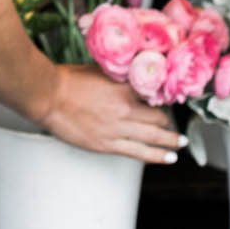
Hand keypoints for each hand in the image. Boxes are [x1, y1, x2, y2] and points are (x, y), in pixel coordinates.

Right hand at [42, 63, 183, 164]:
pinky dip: (157, 156)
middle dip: (167, 120)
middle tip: (172, 121)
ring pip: (154, 137)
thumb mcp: (101, 70)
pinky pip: (139, 152)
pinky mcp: (108, 145)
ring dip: (171, 141)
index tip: (170, 99)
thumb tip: (134, 78)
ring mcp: (118, 129)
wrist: (48, 96)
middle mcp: (125, 108)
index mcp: (124, 88)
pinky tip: (169, 158)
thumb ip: (120, 77)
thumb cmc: (69, 80)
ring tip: (180, 142)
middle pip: (159, 117)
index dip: (164, 97)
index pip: (156, 93)